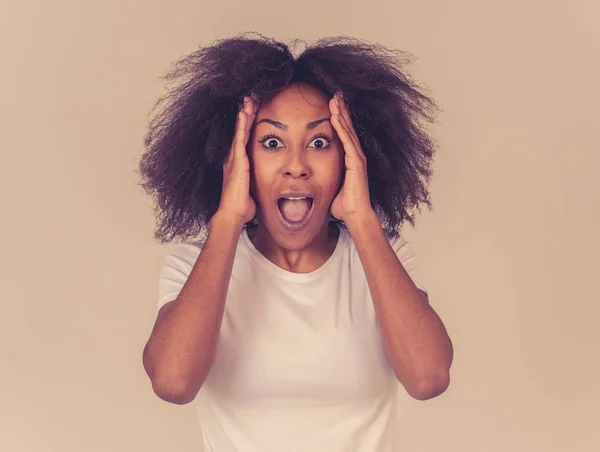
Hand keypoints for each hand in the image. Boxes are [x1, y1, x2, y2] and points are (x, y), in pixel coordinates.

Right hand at [216, 95, 258, 225]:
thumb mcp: (252, 188)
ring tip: (248, 98)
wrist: (233, 214)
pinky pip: (240, 138)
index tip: (255, 109)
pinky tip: (244, 113)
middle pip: (241, 129)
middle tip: (251, 97)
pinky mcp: (237, 161)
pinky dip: (242, 125)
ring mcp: (234, 158)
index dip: (249, 122)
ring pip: (240, 130)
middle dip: (246, 113)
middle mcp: (234, 157)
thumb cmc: (243, 205)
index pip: (244, 137)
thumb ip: (256, 180)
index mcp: (238, 162)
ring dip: (244, 114)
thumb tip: (269, 182)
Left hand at [329, 92, 374, 224]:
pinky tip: (336, 116)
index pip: (344, 134)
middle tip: (335, 93)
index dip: (338, 118)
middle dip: (341, 110)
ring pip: (348, 130)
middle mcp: (355, 155)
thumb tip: (310, 176)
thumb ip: (323, 177)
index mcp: (350, 159)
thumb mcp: (330, 185)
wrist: (355, 215)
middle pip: (347, 127)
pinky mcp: (356, 162)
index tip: (331, 105)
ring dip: (341, 113)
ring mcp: (357, 158)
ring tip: (335, 98)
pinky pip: (347, 141)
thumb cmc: (343, 204)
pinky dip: (342, 127)